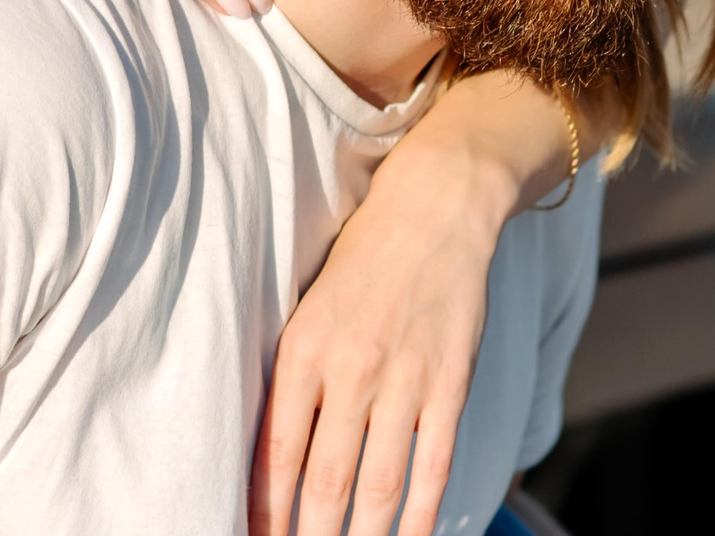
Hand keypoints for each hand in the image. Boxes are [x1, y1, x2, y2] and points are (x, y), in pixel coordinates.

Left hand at [250, 96, 528, 535]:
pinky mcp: (449, 383)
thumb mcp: (306, 311)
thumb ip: (292, 378)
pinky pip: (434, 463)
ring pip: (378, 482)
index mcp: (302, 351)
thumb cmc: (359, 261)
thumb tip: (272, 452)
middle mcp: (349, 370)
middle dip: (308, 534)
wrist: (431, 210)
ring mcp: (403, 380)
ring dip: (362, 535)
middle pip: (324, 479)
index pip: (276, 450)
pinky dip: (421, 511)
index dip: (266, 507)